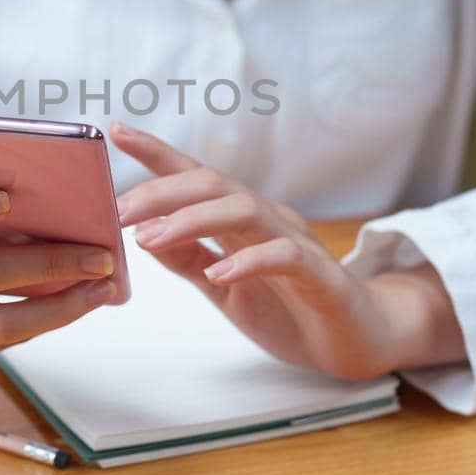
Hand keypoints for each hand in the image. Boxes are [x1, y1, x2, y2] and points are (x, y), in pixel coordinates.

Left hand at [109, 122, 465, 380]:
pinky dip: (250, 261)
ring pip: (245, 210)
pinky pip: (286, 256)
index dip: (157, 153)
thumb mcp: (224, 289)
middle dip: (161, 193)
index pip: (195, 177)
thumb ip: (188, 261)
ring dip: (192, 221)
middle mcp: (268, 220)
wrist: (359, 342)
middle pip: (213, 185)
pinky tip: (219, 274)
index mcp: (241, 221)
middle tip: (118, 212)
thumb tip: (142, 235)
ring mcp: (297, 243)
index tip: (115, 132)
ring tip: (151, 239)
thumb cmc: (291, 309)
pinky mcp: (322, 277)